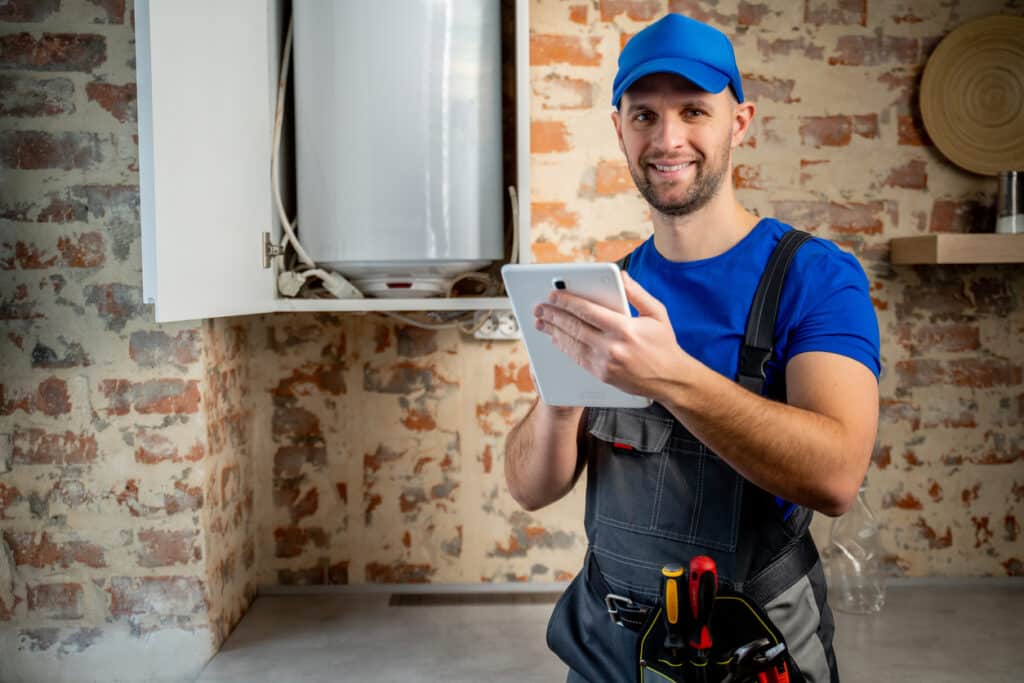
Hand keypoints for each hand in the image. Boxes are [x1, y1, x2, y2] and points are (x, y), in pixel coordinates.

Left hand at [534, 271, 692, 399]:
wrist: (670, 380)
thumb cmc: (664, 344)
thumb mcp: (657, 313)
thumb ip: (637, 292)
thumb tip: (620, 275)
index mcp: (624, 328)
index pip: (587, 311)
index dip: (567, 302)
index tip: (554, 295)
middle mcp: (612, 346)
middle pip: (574, 327)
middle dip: (553, 316)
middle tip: (540, 308)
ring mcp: (605, 363)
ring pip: (571, 343)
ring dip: (553, 331)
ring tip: (541, 322)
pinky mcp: (601, 375)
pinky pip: (577, 358)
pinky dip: (564, 347)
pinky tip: (556, 338)